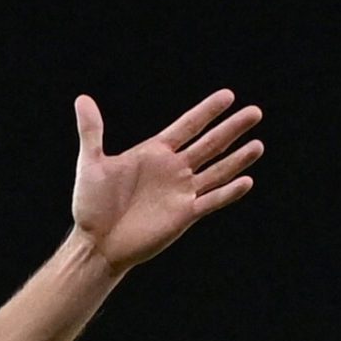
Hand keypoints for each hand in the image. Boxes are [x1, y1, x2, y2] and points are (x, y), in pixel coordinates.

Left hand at [72, 89, 263, 272]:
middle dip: (232, 128)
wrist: (95, 244)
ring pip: (217, 171)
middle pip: (210, 144)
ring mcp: (181, 192)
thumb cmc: (91, 206)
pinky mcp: (184, 215)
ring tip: (258, 145)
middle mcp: (173, 170)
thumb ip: (91, 131)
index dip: (207, 112)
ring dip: (237, 159)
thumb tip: (82, 99)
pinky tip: (247, 181)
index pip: (188, 126)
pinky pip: (211, 201)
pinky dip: (228, 192)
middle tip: (255, 112)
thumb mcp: (91, 164)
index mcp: (155, 153)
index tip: (228, 96)